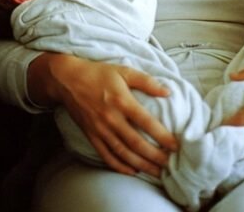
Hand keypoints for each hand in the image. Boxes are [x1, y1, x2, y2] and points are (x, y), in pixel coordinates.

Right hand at [34, 53, 177, 176]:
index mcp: (122, 100)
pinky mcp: (91, 136)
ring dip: (140, 165)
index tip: (175, 145)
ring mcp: (100, 129)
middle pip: (136, 142)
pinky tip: (131, 171)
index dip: (162, 135)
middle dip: (154, 156)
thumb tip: (167, 91)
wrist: (68, 80)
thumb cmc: (98, 73)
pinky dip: (119, 166)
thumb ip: (146, 81)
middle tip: (168, 164)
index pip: (146, 122)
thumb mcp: (123, 71)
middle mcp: (111, 118)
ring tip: (155, 172)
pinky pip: (106, 155)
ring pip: (123, 152)